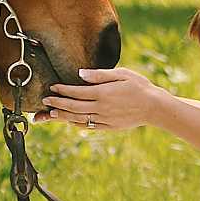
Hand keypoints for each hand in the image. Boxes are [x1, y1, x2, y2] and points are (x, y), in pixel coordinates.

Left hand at [36, 67, 162, 130]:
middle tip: (45, 101)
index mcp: (103, 93)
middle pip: (73, 107)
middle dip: (57, 104)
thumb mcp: (122, 74)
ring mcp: (104, 119)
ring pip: (78, 118)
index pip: (77, 92)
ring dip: (63, 116)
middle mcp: (101, 108)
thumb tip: (80, 74)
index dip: (63, 90)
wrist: (154, 107)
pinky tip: (69, 121)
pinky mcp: (109, 127)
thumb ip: (100, 74)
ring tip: (50, 114)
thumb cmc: (140, 86)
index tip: (52, 87)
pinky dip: (76, 124)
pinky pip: (88, 126)